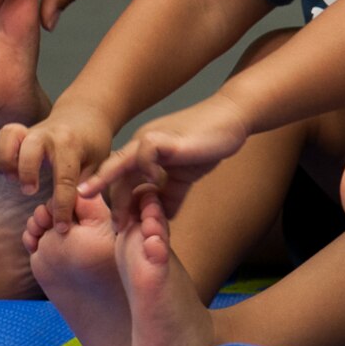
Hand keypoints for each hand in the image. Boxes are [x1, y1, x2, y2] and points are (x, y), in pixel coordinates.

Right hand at [0, 112, 114, 227]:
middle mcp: (48, 135)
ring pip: (8, 137)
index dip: (62, 207)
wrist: (84, 114)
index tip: (61, 227)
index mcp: (71, 144)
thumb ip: (86, 186)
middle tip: (31, 191)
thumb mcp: (99, 163)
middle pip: (30, 149)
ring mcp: (31, 132)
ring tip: (14, 179)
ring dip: (6, 161)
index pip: (65, 179)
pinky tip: (9, 174)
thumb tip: (73, 213)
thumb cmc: (92, 144)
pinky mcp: (18, 136)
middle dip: (27, 173)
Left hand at [78, 100, 252, 227]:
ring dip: (118, 193)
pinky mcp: (167, 138)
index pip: (119, 179)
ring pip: (120, 163)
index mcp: (142, 154)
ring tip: (119, 218)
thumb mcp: (184, 175)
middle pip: (114, 175)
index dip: (118, 202)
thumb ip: (172, 194)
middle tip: (117, 228)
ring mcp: (151, 139)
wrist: (230, 117)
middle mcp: (140, 145)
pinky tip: (155, 184)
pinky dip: (146, 169)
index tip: (120, 225)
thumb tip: (165, 217)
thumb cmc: (207, 143)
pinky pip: (145, 152)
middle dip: (114, 203)